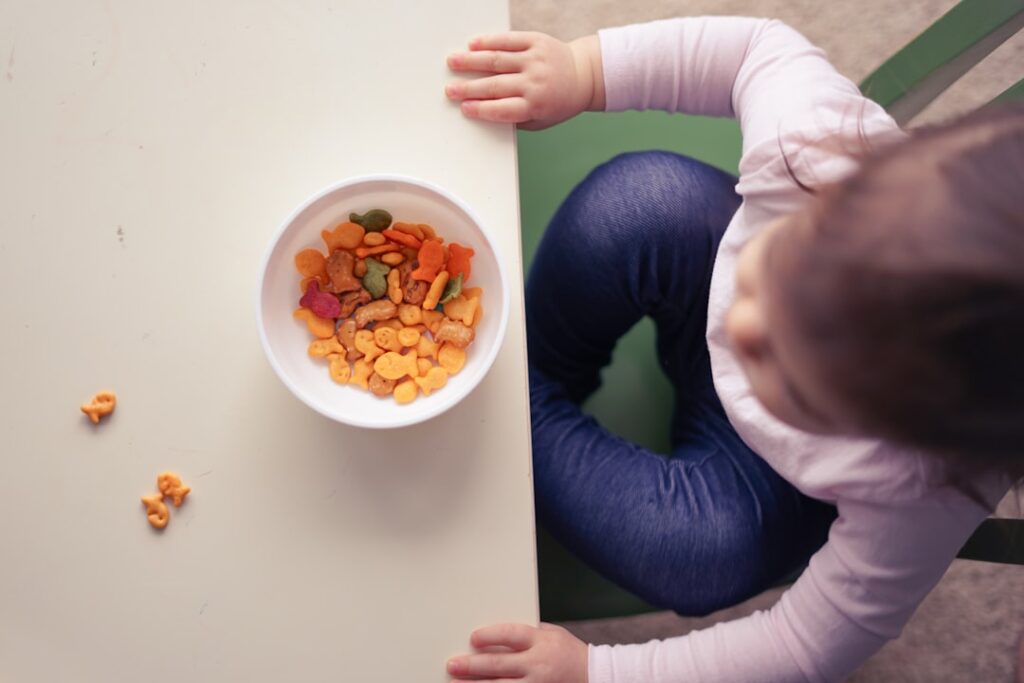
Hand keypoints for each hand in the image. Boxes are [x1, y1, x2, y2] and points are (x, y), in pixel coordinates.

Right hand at [445, 32, 604, 129]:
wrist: (583, 76)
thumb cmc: (557, 103)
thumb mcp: (539, 120)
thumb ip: (515, 119)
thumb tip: (483, 112)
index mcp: (536, 106)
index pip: (502, 109)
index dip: (481, 109)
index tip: (464, 108)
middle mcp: (535, 82)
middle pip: (495, 85)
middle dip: (469, 88)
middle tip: (450, 90)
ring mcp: (535, 60)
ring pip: (497, 60)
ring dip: (472, 61)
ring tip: (453, 62)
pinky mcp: (536, 41)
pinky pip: (509, 40)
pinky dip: (489, 41)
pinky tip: (474, 44)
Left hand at [446, 622, 587, 682]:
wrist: (595, 675)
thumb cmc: (569, 651)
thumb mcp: (552, 633)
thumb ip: (527, 633)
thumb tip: (496, 634)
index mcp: (541, 641)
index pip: (511, 635)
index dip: (490, 636)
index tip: (472, 638)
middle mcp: (538, 664)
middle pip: (500, 665)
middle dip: (472, 666)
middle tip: (452, 665)